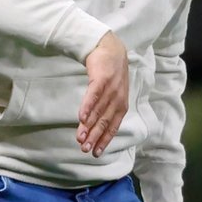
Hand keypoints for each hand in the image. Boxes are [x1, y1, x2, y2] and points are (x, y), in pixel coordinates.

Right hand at [77, 32, 127, 156]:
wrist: (108, 48)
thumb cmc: (109, 73)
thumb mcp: (113, 93)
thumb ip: (107, 109)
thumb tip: (96, 128)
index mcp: (121, 104)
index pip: (113, 126)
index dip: (105, 140)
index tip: (96, 153)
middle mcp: (118, 98)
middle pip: (105, 122)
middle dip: (95, 137)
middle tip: (85, 149)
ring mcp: (110, 88)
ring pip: (98, 111)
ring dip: (88, 126)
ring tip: (80, 138)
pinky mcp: (101, 78)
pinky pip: (93, 96)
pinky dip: (88, 107)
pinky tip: (81, 118)